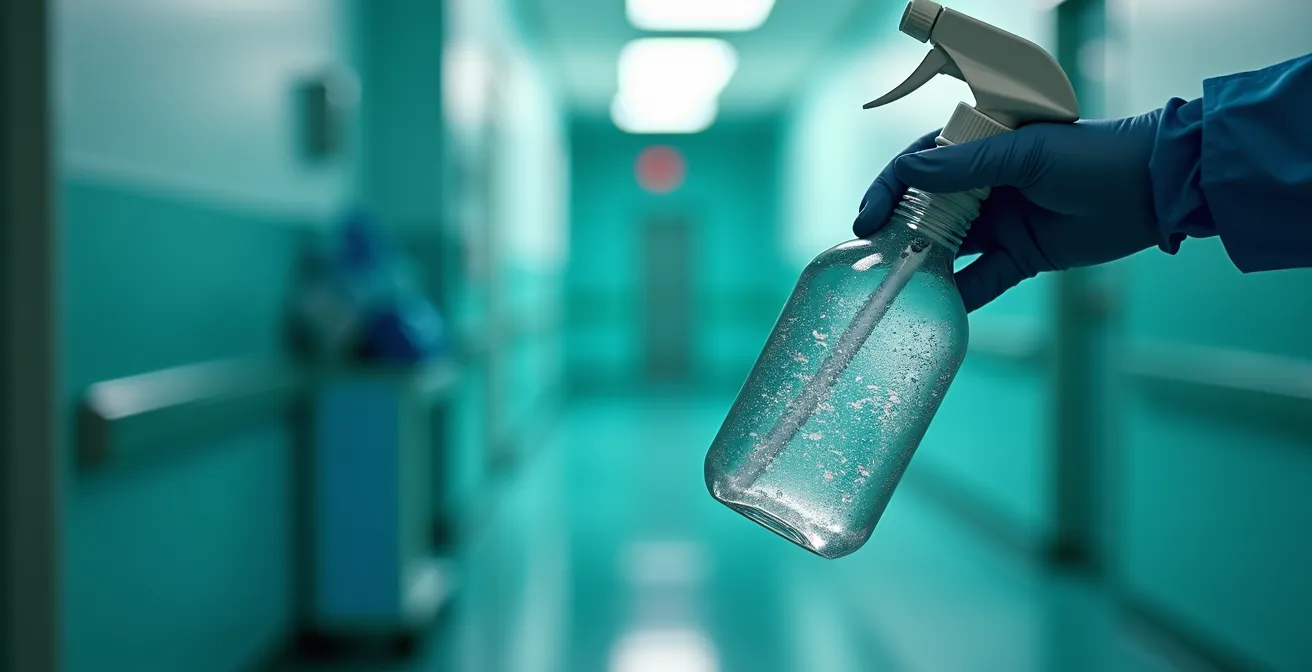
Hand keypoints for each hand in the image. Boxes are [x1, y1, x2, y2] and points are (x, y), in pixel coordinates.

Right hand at [854, 110, 1166, 311]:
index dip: (891, 187)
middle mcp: (985, 185)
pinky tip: (932, 308)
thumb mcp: (1027, 154)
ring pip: (947, 245)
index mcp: (983, 147)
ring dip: (920, 261)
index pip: (920, 163)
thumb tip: (907, 174)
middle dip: (894, 227)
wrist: (1154, 190)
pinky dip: (957, 296)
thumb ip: (966, 165)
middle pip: (926, 207)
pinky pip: (980, 282)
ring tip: (890, 280)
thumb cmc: (1093, 156)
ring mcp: (1001, 223)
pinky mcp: (1021, 258)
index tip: (870, 217)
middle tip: (869, 250)